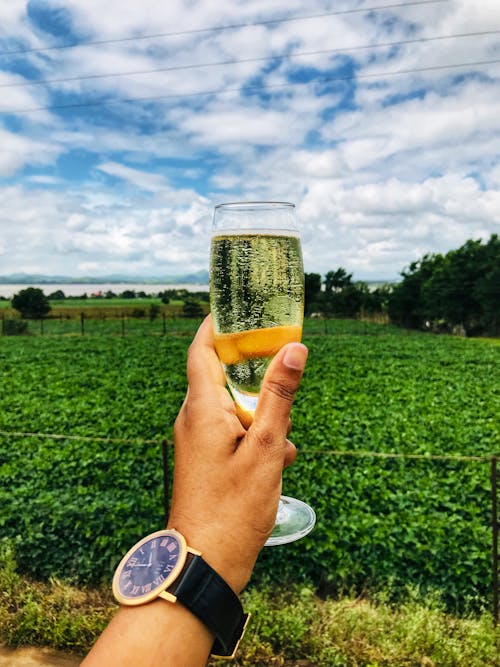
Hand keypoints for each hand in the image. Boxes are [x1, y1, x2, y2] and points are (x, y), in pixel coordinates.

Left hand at [167, 315, 307, 593]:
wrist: (205, 564)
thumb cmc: (233, 508)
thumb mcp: (267, 447)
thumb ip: (280, 396)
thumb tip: (295, 348)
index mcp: (201, 407)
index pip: (202, 348)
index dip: (219, 324)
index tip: (242, 307)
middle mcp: (194, 418)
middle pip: (223, 375)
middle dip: (257, 375)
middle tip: (285, 372)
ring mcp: (198, 440)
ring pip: (234, 407)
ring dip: (263, 414)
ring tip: (285, 438)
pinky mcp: (206, 460)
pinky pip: (233, 432)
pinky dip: (258, 437)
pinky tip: (280, 459)